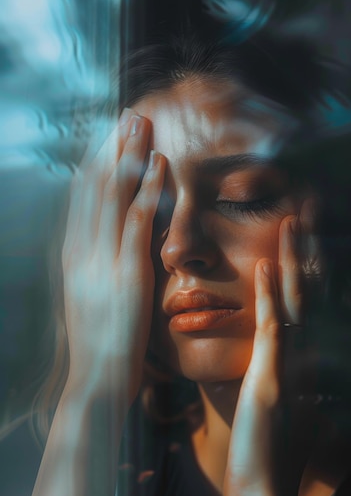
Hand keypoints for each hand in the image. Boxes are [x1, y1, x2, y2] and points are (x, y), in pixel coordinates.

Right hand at [61, 108, 164, 405]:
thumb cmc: (99, 345)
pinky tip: (161, 164)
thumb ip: (97, 268)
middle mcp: (83, 251)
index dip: (97, 164)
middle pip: (96, 188)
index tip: (110, 138)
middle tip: (128, 115)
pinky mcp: (126, 273)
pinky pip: (138, 222)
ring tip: (143, 123)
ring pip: (114, 196)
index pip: (83, 199)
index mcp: (74, 257)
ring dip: (130, 156)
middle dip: (112, 149)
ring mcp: (102, 260)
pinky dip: (148, 189)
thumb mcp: (90, 299)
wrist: (97, 380)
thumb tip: (105, 245)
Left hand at [223, 212, 317, 495]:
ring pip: (299, 302)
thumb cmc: (273, 454)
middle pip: (314, 294)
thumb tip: (286, 354)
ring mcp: (294, 366)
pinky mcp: (273, 378)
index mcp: (313, 363)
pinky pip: (274, 327)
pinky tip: (267, 265)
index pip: (317, 305)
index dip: (317, 270)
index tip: (312, 240)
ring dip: (296, 261)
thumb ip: (291, 378)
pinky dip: (272, 294)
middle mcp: (311, 358)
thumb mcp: (287, 408)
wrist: (264, 494)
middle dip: (312, 253)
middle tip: (309, 215)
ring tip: (293, 223)